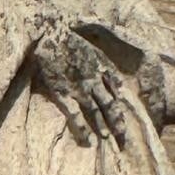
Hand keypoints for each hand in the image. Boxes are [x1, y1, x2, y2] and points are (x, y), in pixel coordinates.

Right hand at [33, 26, 127, 146]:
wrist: (49, 34)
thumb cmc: (69, 39)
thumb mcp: (94, 50)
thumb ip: (107, 68)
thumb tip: (121, 87)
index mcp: (101, 68)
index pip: (116, 91)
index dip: (121, 105)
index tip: (125, 116)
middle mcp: (93, 80)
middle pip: (109, 104)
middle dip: (117, 121)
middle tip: (123, 136)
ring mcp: (79, 88)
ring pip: (95, 111)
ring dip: (103, 125)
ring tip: (107, 138)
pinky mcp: (63, 93)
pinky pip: (75, 114)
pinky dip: (83, 128)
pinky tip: (88, 140)